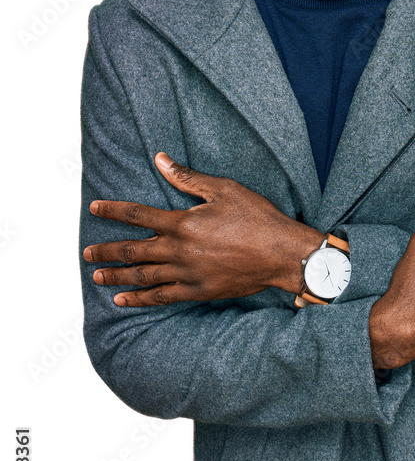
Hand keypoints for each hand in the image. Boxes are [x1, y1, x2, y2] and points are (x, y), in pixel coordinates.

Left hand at [83, 153, 323, 305]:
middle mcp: (179, 250)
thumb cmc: (257, 218)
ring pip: (142, 276)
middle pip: (132, 251)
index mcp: (183, 223)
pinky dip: (140, 299)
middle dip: (106, 252)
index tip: (94, 208)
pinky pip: (162, 297)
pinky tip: (124, 300)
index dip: (113, 211)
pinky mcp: (198, 291)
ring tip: (97, 277)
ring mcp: (187, 274)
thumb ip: (187, 178)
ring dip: (117, 277)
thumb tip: (161, 160)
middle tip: (87, 254)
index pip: (137, 215)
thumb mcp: (224, 189)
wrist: (281, 254)